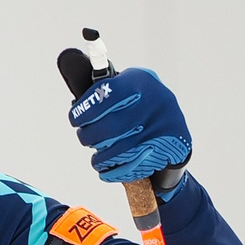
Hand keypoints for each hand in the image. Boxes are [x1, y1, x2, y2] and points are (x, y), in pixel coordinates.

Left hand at [69, 66, 191, 190]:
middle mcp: (155, 102)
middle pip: (111, 127)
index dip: (85, 110)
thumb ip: (101, 87)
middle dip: (90, 136)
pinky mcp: (168, 148)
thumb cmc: (138, 105)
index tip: (74, 119)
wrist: (174, 126)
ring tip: (96, 158)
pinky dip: (114, 171)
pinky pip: (134, 166)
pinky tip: (106, 169)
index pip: (107, 94)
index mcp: (140, 82)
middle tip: (84, 137)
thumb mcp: (125, 86)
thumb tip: (70, 73)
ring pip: (120, 150)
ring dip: (100, 158)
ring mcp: (163, 127)